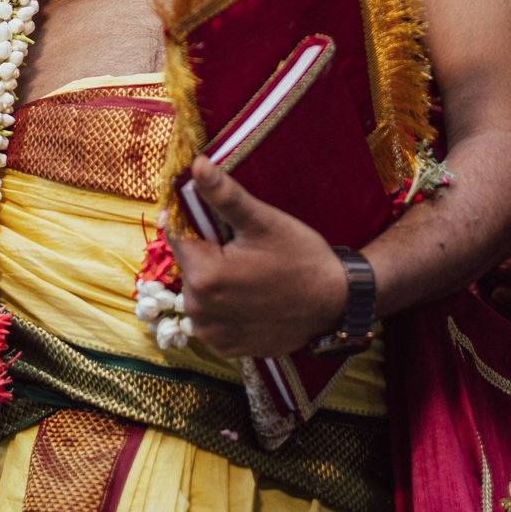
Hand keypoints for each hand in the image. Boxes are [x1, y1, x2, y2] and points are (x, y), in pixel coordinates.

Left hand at [168, 157, 347, 358]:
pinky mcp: (225, 348)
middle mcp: (199, 311)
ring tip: (251, 273)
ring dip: (214, 279)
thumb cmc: (301, 259)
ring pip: (197, 291)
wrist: (334, 304)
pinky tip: (250, 296)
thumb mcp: (264, 222)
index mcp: (203, 276)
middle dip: (207, 251)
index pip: (177, 235)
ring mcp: (211, 333)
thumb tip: (197, 164)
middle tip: (245, 248)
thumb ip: (224, 194)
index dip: (195, 222)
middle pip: (188, 264)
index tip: (219, 221)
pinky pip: (211, 317)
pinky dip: (224, 305)